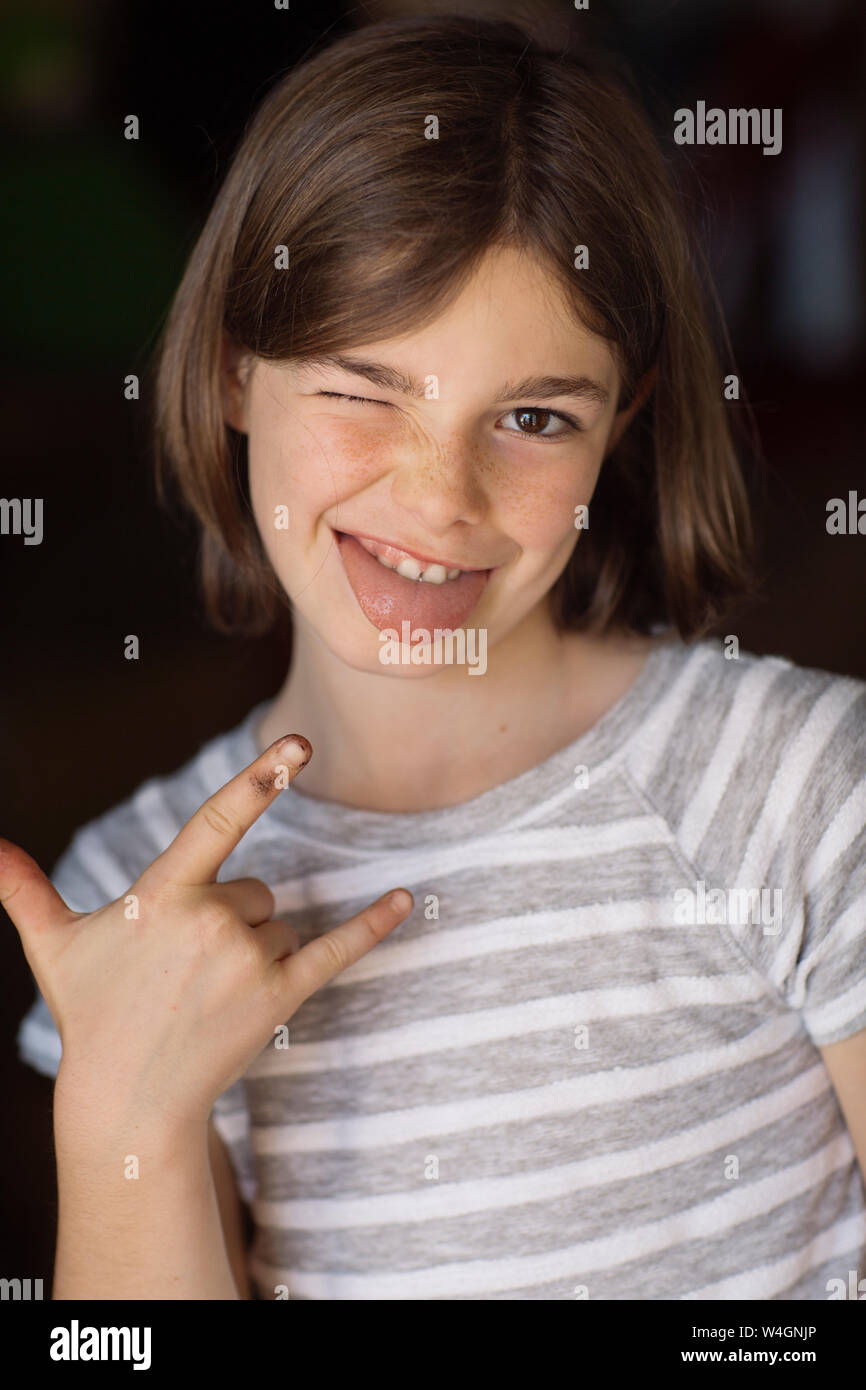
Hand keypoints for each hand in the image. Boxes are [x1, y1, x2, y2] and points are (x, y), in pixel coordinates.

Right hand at [1, 733, 412, 1130]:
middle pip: (255, 888)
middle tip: (190, 970)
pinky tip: (405, 899)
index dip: (259, 778)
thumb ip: (26, 890)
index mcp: (162, 894)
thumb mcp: (56, 948)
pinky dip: (372, 925)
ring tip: (212, 993)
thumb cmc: (94, 1016)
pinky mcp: (280, 996)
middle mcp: (210, 920)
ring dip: (258, 948)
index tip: (296, 744)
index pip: (218, 820)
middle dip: (231, 918)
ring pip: (281, 923)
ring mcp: (248, 960)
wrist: (128, 1099)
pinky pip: (337, 948)